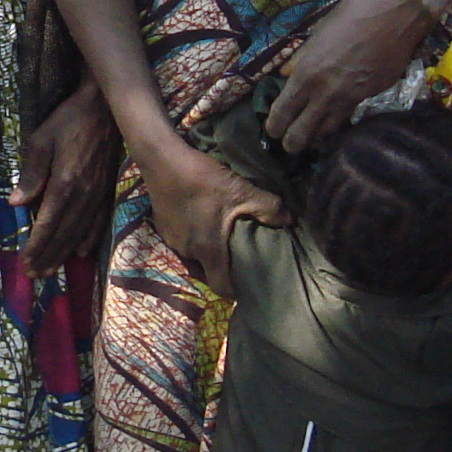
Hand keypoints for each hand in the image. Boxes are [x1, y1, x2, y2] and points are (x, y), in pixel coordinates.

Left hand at [21, 86, 122, 278]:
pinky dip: (90, 239)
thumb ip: (31, 174)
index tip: (25, 263)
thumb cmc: (68, 121)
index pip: (47, 224)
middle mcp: (83, 195)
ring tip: (53, 270)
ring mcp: (98, 195)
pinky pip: (99, 221)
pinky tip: (83, 252)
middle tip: (35, 275)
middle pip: (63, 234)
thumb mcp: (41, 141)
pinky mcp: (108, 190)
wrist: (106, 109)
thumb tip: (16, 203)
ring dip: (65, 253)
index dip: (36, 246)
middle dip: (48, 256)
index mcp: (64, 184)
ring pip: (80, 232)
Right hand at [134, 129, 283, 291]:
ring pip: (194, 254)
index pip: (221, 288)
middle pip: (208, 270)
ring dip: (206, 248)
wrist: (162, 160)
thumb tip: (290, 220)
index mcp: (208, 250)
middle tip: (238, 250)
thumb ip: (268, 208)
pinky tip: (200, 216)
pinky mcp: (162, 226)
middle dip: (222, 265)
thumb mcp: (240, 190)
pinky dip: (192, 234)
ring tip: (219, 231)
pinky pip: (182, 240)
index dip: (235, 291)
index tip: (246, 282)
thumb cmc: (202, 180)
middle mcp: (188, 251)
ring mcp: (172, 240)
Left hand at [269, 0, 437, 153]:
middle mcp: (327, 93)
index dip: (274, 127)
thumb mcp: (318, 33)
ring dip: (316, 134)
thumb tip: (285, 73)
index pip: (283, 113)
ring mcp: (352, 98)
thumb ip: (300, 58)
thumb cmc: (352, 13)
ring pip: (328, 130)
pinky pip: (349, 115)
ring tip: (311, 131)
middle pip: (302, 134)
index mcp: (307, 74)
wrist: (396, 13)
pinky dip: (339, 118)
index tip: (273, 130)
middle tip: (289, 142)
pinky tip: (336, 112)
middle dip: (292, 143)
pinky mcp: (372, 96)